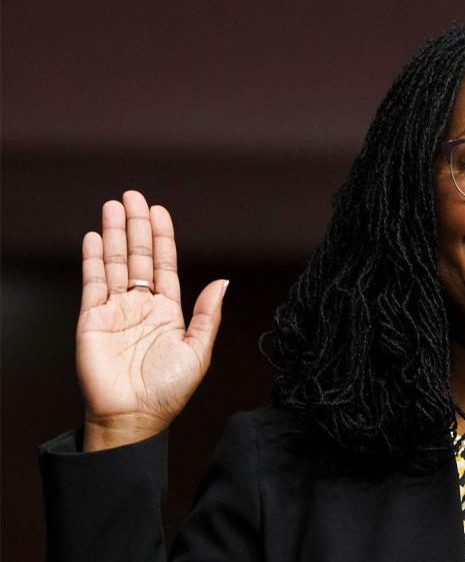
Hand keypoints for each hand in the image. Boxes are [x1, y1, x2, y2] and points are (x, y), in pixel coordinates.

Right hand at [76, 191, 227, 450]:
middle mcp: (141, 306)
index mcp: (168, 311)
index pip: (165, 265)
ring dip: (115, 234)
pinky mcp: (92, 319)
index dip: (162, 237)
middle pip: (139, 256)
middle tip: (133, 196)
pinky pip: (93, 283)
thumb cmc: (169, 390)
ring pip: (116, 263)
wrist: (134, 416)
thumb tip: (223, 280)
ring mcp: (115, 310)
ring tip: (114, 205)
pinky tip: (95, 237)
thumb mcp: (198, 350)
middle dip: (137, 225)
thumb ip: (208, 314)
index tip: (159, 211)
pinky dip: (94, 259)